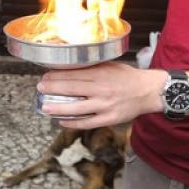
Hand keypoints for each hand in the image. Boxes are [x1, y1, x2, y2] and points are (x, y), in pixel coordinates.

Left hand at [37, 62, 165, 128]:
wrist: (149, 91)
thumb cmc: (128, 77)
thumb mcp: (110, 65)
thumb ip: (91, 67)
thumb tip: (69, 67)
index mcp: (101, 74)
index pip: (73, 74)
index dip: (56, 76)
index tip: (45, 76)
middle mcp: (101, 89)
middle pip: (72, 89)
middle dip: (53, 89)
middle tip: (40, 88)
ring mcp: (105, 106)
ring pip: (77, 108)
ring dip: (58, 108)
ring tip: (45, 107)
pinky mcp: (110, 119)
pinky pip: (88, 123)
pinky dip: (74, 123)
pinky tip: (62, 121)